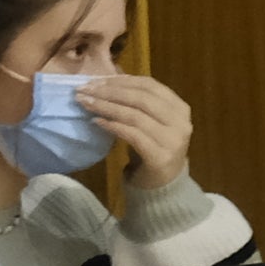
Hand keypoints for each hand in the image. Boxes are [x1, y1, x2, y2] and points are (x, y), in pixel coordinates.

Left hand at [87, 70, 196, 196]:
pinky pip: (132, 135)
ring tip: (85, 103)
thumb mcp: (148, 121)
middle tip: (84, 90)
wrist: (164, 185)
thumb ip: (136, 102)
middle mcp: (180, 121)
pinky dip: (112, 126)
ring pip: (135, 115)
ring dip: (106, 107)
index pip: (150, 85)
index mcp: (179, 107)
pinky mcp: (160, 156)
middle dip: (109, 92)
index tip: (95, 80)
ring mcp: (172, 140)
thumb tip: (107, 79)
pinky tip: (96, 122)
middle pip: (141, 98)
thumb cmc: (152, 149)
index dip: (121, 80)